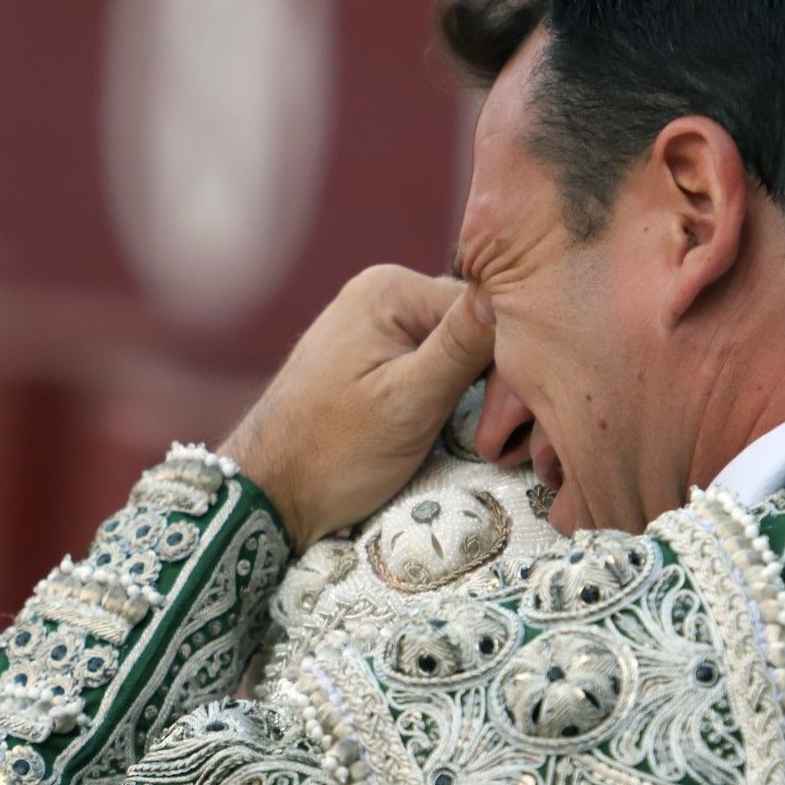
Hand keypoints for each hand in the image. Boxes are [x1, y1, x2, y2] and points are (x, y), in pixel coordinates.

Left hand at [220, 265, 493, 548]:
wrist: (269, 496)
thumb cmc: (333, 453)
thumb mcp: (408, 401)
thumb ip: (462, 345)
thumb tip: (515, 288)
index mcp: (391, 288)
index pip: (485, 308)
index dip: (508, 361)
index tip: (508, 416)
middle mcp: (385, 293)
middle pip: (476, 325)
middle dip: (495, 377)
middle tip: (496, 435)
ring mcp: (380, 324)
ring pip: (463, 349)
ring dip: (478, 390)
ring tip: (476, 436)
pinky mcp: (379, 356)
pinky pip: (438, 363)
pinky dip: (454, 394)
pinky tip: (455, 427)